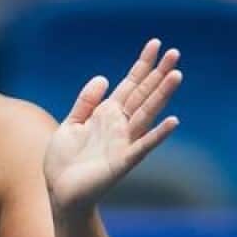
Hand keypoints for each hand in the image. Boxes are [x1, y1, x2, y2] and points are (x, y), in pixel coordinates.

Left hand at [43, 39, 181, 215]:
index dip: (142, 64)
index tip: (156, 44)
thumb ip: (86, 102)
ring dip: (162, 94)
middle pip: (143, 94)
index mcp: (107, 114)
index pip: (130, 84)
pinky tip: (174, 121)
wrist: (60, 192)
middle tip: (175, 52)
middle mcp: (119, 125)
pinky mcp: (122, 161)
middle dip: (158, 73)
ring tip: (177, 74)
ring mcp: (123, 142)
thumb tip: (104, 78)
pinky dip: (158, 134)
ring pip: (147, 113)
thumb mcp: (71, 124)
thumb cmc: (64, 161)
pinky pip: (143, 145)